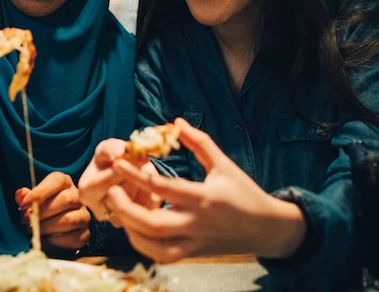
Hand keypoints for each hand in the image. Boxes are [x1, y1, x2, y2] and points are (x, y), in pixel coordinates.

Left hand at [15, 171, 89, 253]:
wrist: (49, 232)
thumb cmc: (39, 211)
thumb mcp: (30, 202)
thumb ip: (24, 197)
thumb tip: (21, 194)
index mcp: (64, 182)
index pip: (57, 181)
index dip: (40, 192)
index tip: (24, 205)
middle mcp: (77, 196)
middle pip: (66, 200)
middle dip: (42, 212)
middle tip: (27, 220)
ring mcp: (84, 215)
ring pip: (70, 220)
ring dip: (48, 227)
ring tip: (35, 230)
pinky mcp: (85, 234)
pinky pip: (74, 238)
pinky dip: (56, 241)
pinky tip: (46, 239)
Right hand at [77, 139, 160, 222]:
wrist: (122, 176)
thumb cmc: (111, 160)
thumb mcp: (107, 148)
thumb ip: (110, 148)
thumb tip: (119, 153)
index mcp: (86, 191)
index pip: (105, 182)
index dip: (122, 168)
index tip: (133, 157)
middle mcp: (99, 211)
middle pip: (123, 195)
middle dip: (135, 176)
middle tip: (142, 163)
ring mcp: (118, 222)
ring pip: (138, 204)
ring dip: (145, 185)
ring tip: (143, 174)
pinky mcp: (136, 227)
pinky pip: (150, 211)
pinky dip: (153, 195)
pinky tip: (149, 186)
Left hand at [105, 118, 305, 262]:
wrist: (267, 229)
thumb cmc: (244, 193)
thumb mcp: (224, 165)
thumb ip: (200, 143)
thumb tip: (177, 122)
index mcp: (204, 197)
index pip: (165, 187)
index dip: (137, 176)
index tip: (118, 164)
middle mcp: (196, 223)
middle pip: (153, 225)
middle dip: (126, 209)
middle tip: (111, 192)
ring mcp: (193, 242)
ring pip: (154, 247)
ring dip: (130, 230)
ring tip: (118, 210)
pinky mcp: (191, 254)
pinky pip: (161, 256)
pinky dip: (142, 245)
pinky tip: (133, 228)